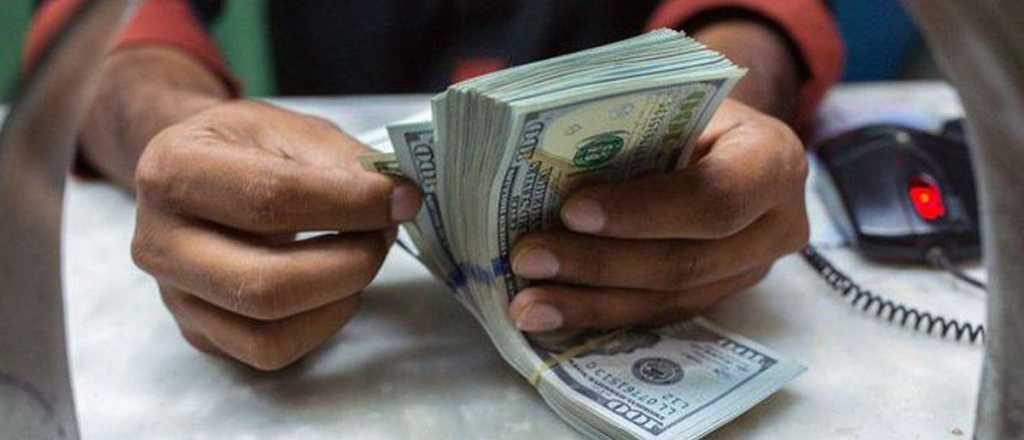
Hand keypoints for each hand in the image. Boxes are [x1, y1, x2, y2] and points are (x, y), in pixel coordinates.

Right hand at [131, 100, 420, 369]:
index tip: (402, 198)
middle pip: (266, 283)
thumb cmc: (246, 148)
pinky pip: (270, 350)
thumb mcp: (289, 129)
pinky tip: (338, 288)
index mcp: (173, 171)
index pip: (270, 198)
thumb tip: (399, 199)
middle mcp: (158, 242)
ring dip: (341, 296)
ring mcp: (173, 296)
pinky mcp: (198, 332)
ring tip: (363, 255)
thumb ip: (343, 161)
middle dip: (350, 262)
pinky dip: (323, 323)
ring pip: (268, 327)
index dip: (349, 203)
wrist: (195, 174)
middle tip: (385, 232)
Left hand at [508, 99, 808, 331]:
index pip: (715, 197)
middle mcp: (776, 225)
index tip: (572, 210)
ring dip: (590, 303)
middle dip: (600, 264)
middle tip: (529, 258)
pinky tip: (551, 314)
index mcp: (772, 160)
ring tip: (527, 303)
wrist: (720, 137)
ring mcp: (751, 271)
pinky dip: (600, 314)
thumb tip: (538, 162)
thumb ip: (629, 129)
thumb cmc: (689, 109)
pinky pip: (658, 316)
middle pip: (686, 262)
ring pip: (668, 300)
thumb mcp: (672, 101)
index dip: (643, 210)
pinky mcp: (719, 298)